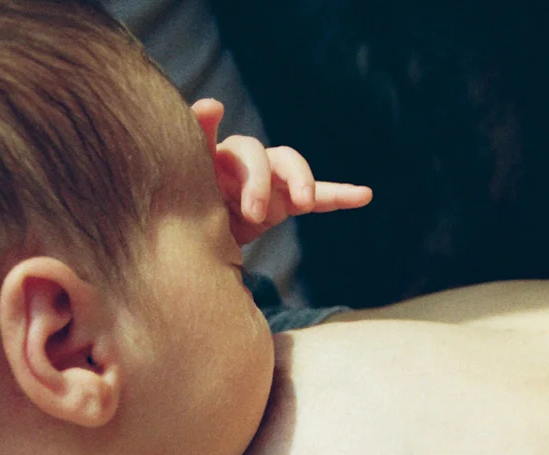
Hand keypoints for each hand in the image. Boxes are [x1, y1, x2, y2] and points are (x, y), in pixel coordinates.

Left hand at [192, 98, 371, 245]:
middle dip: (258, 181)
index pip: (204, 140)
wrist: (203, 255)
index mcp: (212, 162)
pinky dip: (338, 195)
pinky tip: (363, 195)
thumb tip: (211, 104)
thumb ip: (195, 155)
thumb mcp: (184, 200)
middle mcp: (242, 164)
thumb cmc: (190, 223)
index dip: (212, 124)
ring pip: (290, 168)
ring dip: (300, 181)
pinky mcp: (286, 202)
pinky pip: (316, 196)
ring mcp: (268, 181)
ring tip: (304, 201)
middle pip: (258, 154)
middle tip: (254, 213)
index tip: (214, 110)